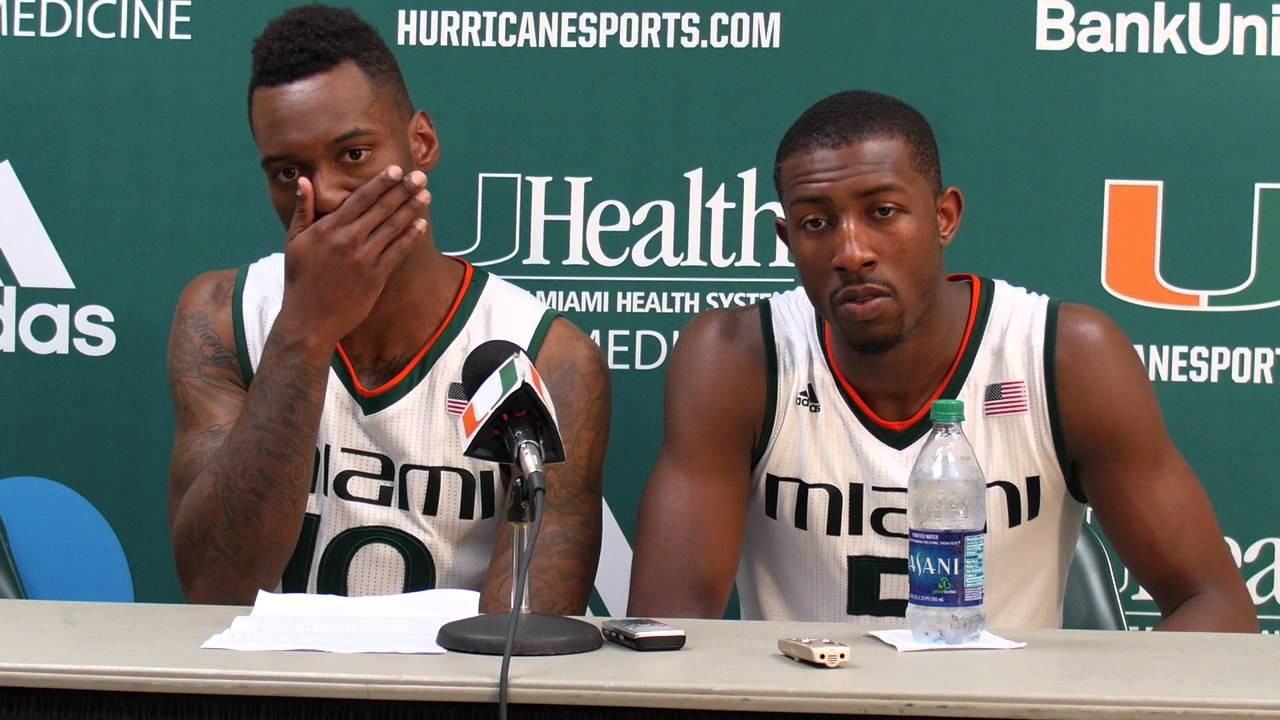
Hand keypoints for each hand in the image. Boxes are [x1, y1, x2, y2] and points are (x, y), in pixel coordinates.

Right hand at [276, 165, 429, 348]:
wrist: (309, 319)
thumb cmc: (300, 278)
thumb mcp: (294, 241)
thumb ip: (303, 209)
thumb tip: (304, 181)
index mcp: (329, 228)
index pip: (360, 198)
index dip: (381, 182)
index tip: (396, 170)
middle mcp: (348, 240)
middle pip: (382, 209)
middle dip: (403, 190)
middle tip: (420, 176)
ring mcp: (364, 258)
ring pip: (393, 227)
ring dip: (412, 208)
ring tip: (425, 194)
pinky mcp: (376, 276)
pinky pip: (397, 251)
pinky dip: (410, 236)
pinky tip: (421, 223)